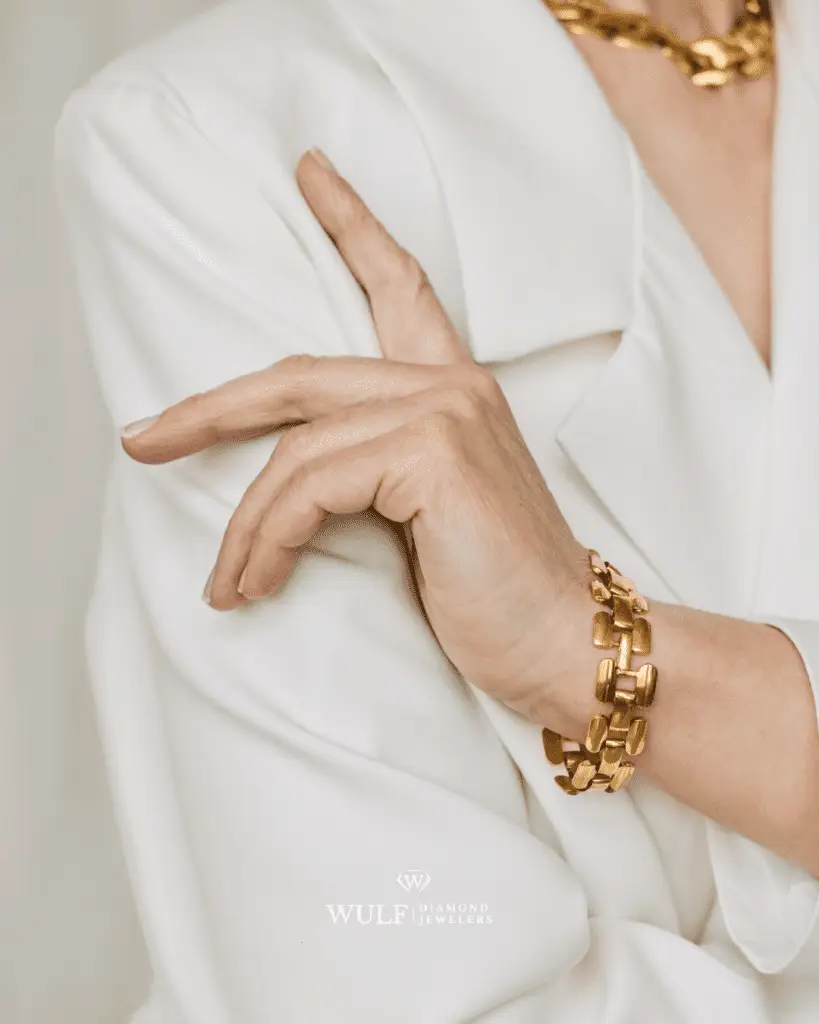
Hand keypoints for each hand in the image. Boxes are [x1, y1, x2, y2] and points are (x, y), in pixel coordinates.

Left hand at [120, 148, 589, 722]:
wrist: (564, 644)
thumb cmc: (495, 592)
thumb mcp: (425, 517)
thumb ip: (374, 470)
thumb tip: (285, 481)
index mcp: (455, 390)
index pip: (402, 288)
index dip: (354, 226)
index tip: (310, 173)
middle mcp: (453, 385)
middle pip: (298, 377)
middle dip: (209, 410)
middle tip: (142, 441)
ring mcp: (446, 411)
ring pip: (295, 450)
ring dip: (245, 527)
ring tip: (227, 584)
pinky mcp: (435, 454)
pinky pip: (310, 486)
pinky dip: (270, 539)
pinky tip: (257, 584)